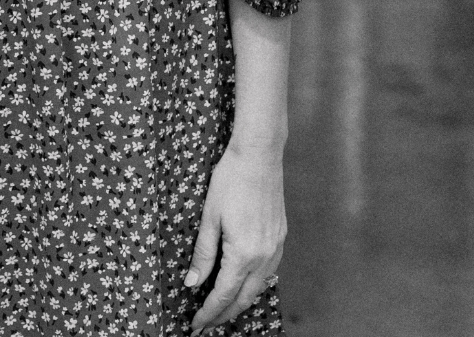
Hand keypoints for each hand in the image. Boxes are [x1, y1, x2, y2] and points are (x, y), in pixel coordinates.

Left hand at [183, 141, 285, 331]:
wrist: (259, 155)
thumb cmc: (231, 180)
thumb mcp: (210, 216)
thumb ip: (203, 253)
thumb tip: (192, 283)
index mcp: (244, 254)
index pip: (223, 295)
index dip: (208, 312)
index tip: (196, 325)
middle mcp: (264, 257)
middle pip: (243, 298)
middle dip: (224, 315)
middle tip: (206, 324)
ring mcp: (276, 248)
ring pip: (258, 288)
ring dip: (239, 302)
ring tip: (221, 308)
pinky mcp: (281, 238)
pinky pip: (268, 273)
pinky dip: (253, 285)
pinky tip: (243, 282)